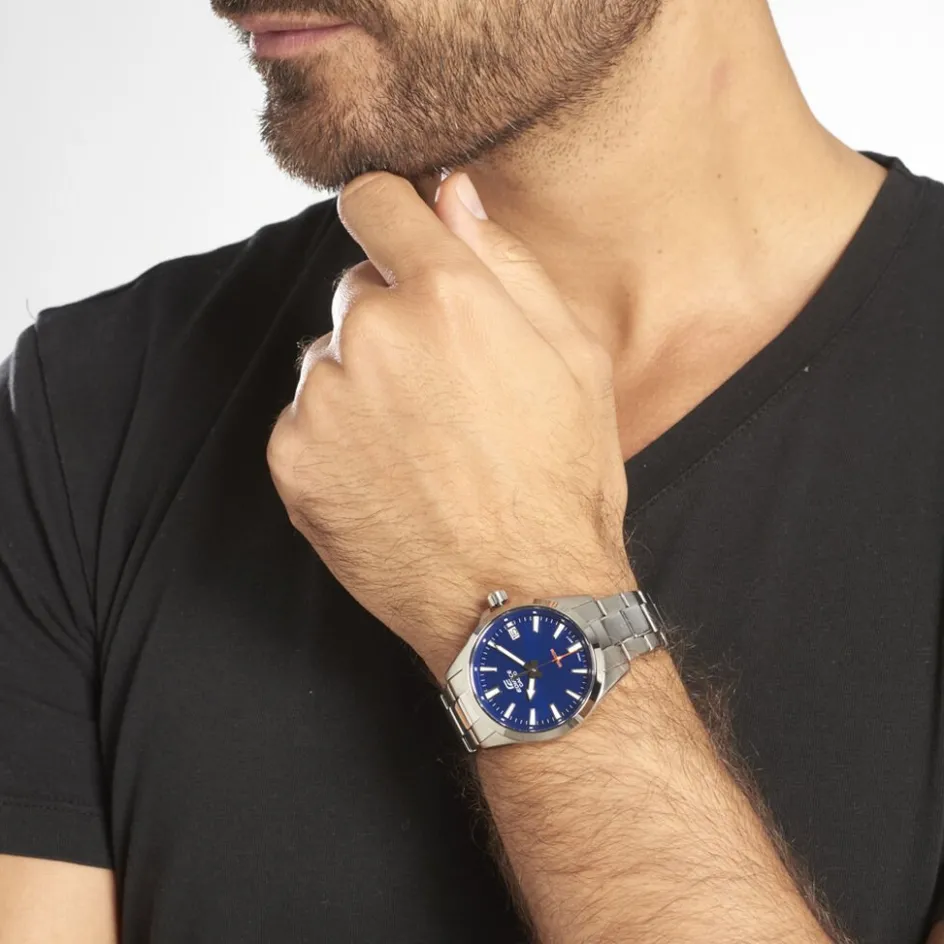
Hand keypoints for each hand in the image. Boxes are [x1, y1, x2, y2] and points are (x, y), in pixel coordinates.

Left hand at [266, 171, 635, 681]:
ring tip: (421, 446)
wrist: (521, 600)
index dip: (391, 217)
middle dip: (394, 320)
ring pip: (331, 357)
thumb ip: (506, 260)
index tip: (402, 242)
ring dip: (364, 382)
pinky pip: (306, 418)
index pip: (374, 202)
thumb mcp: (573, 357)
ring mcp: (325, 398)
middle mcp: (373, 333)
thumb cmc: (561, 481)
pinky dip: (336, 438)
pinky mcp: (292, 457)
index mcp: (446, 293)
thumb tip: (453, 192)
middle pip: (357, 288)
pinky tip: (388, 478)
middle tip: (446, 390)